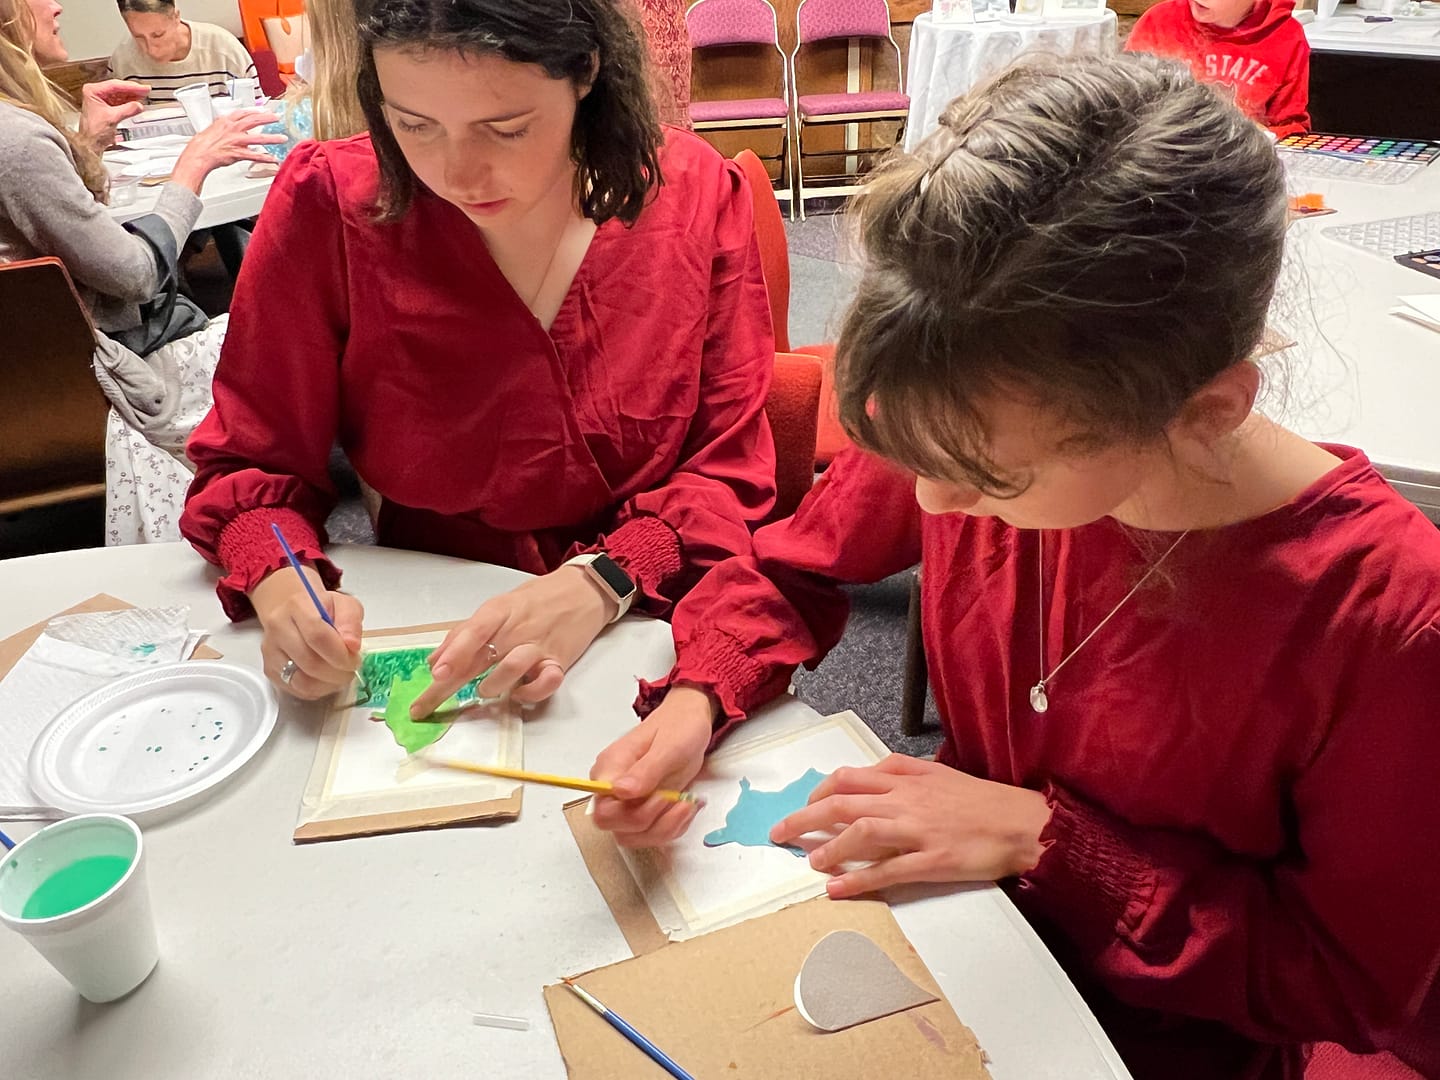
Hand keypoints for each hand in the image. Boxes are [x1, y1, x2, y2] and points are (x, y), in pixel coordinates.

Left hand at [78, 80, 148, 152]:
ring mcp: (101, 100)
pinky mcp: (106, 107)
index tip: (142, 88)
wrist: (90, 143)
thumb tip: (138, 105)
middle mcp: (95, 93)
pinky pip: (120, 101)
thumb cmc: (93, 132)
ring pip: (120, 94)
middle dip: (133, 90)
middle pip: (118, 88)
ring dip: (132, 95)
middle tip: (145, 90)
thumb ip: (127, 110)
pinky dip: (129, 102)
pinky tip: (137, 102)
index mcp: (92, 91)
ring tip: (144, 94)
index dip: (131, 87)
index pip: (115, 86)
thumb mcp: (113, 118)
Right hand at [170, 109, 284, 193]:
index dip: (255, 111)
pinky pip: (254, 156)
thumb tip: (232, 127)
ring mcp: (236, 141)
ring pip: (258, 138)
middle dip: (267, 118)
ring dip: (272, 138)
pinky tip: (273, 159)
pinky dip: (265, 158)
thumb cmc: (202, 144)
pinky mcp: (238, 153)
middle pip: (253, 121)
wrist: (198, 154)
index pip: (243, 113)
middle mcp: (232, 129)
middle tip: (277, 118)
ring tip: (282, 139)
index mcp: (226, 121)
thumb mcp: (213, 129)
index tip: (263, 110)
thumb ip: (225, 127)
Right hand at [250, 566, 363, 699]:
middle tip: (351, 670)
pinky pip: (295, 689)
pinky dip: (316, 690)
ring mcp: (270, 651)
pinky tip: (326, 680)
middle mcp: (278, 628)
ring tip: (340, 676)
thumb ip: (351, 621)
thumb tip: (352, 646)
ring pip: (301, 681)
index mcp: (297, 606)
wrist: (289, 608)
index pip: (317, 636)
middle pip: (309, 662)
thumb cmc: (321, 607)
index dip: (340, 654)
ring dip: (328, 685)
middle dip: (337, 673)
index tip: (354, 659)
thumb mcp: (344, 604)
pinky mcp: (269, 668)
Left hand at [408, 565, 613, 716]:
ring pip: (511, 669)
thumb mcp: (498, 608)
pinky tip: (521, 693)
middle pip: (480, 658)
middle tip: (424, 707)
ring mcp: (539, 645)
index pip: (473, 632)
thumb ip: (466, 633)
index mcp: (499, 611)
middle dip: (449, 686)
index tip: (434, 675)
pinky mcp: (559, 660)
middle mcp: (517, 628)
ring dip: (492, 686)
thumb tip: (434, 662)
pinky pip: (546, 682)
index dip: (453, 654)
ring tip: (485, 690)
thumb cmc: (535, 601)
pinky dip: (531, 692)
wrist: (584, 591)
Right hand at [590, 686, 715, 846]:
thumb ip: (645, 770)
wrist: (690, 723)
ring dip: (666, 827)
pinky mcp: (644, 811)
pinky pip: (653, 834)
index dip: (630, 815)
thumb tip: (620, 791)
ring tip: (687, 803)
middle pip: (617, 828)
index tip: (661, 796)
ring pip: (635, 837)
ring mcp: (628, 803)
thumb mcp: (668, 746)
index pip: (603, 810)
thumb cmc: (678, 727)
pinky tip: (687, 806)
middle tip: (676, 798)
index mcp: (611, 768)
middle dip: (652, 822)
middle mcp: (614, 790)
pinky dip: (674, 826)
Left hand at [769, 755, 1052, 898]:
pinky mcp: (931, 860)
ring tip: (809, 862)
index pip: (850, 776)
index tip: (807, 804)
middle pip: (842, 802)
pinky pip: (887, 871)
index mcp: (907, 776)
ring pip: (860, 832)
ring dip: (828, 848)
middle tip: (780, 833)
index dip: (820, 791)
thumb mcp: (940, 774)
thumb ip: (905, 774)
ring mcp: (917, 829)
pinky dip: (857, 880)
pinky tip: (837, 890)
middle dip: (804, 817)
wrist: (1024, 823)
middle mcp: (906, 799)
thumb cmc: (984, 800)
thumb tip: (875, 777)